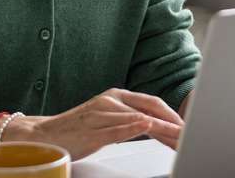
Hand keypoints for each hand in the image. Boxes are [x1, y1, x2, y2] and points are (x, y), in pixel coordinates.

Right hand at [5, 88, 183, 160]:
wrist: (44, 135)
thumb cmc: (76, 130)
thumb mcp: (107, 121)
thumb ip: (129, 122)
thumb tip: (155, 128)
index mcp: (115, 96)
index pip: (151, 102)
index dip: (171, 114)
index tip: (187, 126)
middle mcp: (109, 101)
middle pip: (149, 108)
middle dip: (172, 121)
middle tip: (190, 133)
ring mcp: (100, 114)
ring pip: (138, 119)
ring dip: (161, 129)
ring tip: (178, 137)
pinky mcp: (92, 130)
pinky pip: (117, 128)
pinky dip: (134, 127)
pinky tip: (147, 127)